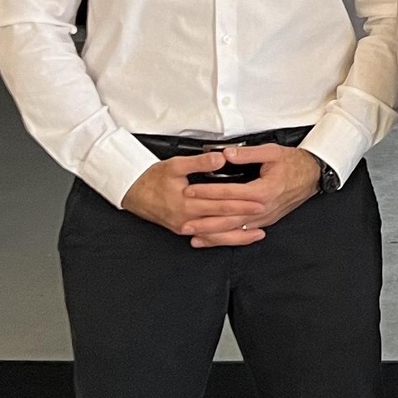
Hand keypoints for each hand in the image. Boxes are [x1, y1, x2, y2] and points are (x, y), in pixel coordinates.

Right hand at [121, 152, 266, 243]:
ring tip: (258, 233)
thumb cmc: (153, 178)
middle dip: (244, 218)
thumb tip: (220, 158)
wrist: (132, 192)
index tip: (259, 200)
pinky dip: (224, 239)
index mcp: (186, 203)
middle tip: (265, 214)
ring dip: (238, 236)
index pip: (220, 203)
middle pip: (222, 221)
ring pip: (216, 235)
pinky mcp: (184, 230)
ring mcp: (185, 228)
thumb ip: (199, 162)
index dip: (241, 202)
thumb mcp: (175, 165)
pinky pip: (208, 238)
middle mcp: (187, 220)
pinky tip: (237, 238)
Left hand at [178, 144, 322, 247]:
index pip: (230, 193)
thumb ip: (247, 154)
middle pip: (229, 218)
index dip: (208, 192)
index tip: (190, 191)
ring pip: (235, 229)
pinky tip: (211, 239)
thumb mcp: (272, 152)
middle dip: (204, 221)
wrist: (313, 175)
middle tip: (184, 222)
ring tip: (192, 235)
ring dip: (212, 234)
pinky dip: (225, 237)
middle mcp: (263, 208)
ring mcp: (265, 218)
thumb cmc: (294, 163)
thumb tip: (226, 154)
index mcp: (264, 190)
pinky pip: (242, 233)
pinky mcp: (266, 222)